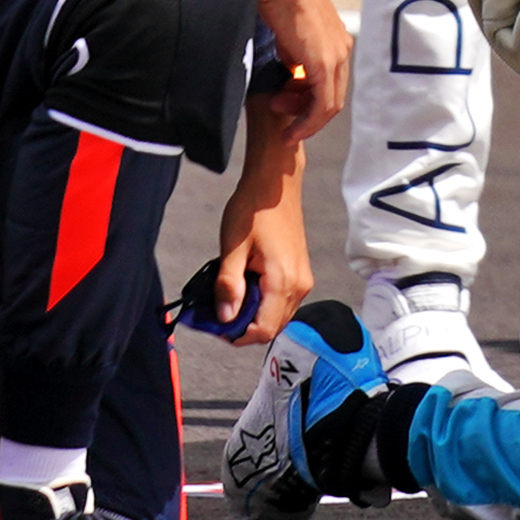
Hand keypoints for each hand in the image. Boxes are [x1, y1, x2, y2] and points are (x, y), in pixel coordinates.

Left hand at [183, 119, 315, 344]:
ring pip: (278, 316)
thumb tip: (225, 317)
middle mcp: (299, 285)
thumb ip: (228, 285)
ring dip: (254, 315)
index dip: (238, 335)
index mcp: (282, 282)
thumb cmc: (253, 210)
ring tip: (230, 298)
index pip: (263, 330)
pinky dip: (263, 303)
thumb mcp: (232, 248)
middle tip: (219, 313)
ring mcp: (302, 279)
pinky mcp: (299, 273)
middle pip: (272, 327)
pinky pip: (282, 302)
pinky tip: (245, 286)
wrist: (274, 184)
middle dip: (245, 326)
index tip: (217, 326)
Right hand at [254, 0, 354, 137]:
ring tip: (278, 111)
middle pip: (331, 96)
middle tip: (279, 109)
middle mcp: (343, 50)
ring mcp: (337, 57)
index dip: (308, 100)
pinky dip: (308, 121)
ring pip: (329, 104)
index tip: (286, 105)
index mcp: (337, 41)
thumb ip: (295, 55)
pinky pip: (322, 105)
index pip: (329, 82)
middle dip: (304, 109)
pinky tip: (292, 128)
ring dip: (304, 117)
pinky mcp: (326, 64)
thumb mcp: (289, 34)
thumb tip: (291, 70)